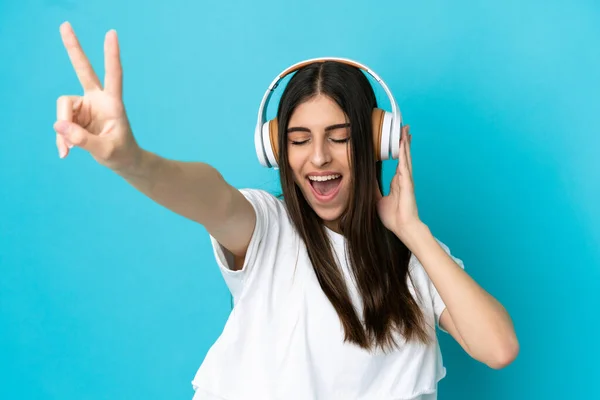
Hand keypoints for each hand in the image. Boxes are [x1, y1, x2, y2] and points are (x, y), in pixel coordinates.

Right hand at [54, 22, 139, 171]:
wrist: (122, 161)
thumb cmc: (121, 154)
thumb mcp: (105, 151)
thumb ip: (84, 140)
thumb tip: (58, 125)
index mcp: (113, 103)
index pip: (113, 75)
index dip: (111, 55)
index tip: (111, 34)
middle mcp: (98, 99)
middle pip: (83, 70)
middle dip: (73, 48)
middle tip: (65, 25)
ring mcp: (85, 106)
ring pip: (63, 109)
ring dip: (64, 130)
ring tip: (69, 149)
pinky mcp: (76, 116)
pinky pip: (61, 124)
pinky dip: (62, 139)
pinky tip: (65, 152)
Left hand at [376, 125, 421, 240]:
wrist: (403, 227)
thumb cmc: (393, 217)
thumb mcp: (377, 200)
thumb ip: (371, 189)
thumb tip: (361, 181)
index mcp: (398, 181)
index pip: (398, 161)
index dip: (398, 149)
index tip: (397, 138)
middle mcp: (403, 178)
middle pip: (403, 155)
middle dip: (403, 141)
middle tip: (404, 127)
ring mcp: (406, 179)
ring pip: (405, 156)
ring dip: (405, 142)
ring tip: (405, 129)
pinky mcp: (407, 182)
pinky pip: (404, 164)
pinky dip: (403, 153)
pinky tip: (403, 143)